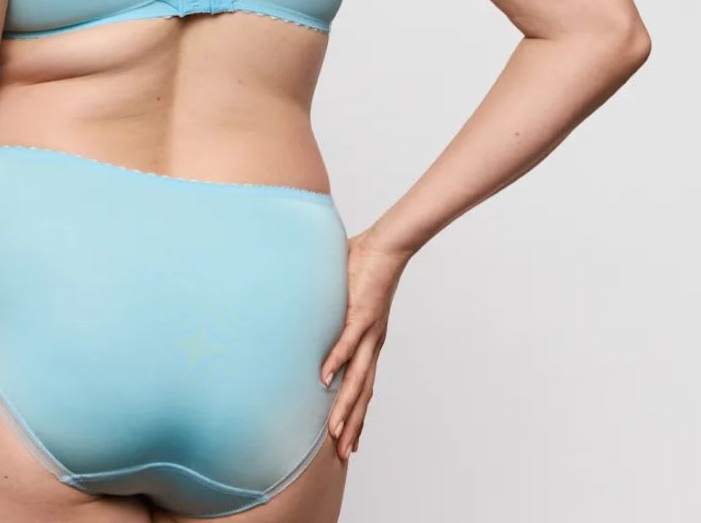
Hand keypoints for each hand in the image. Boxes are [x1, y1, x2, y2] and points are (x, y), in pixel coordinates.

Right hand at [320, 226, 411, 459]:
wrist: (388, 246)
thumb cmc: (366, 267)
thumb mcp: (347, 299)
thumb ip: (333, 311)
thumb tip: (312, 311)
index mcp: (370, 341)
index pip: (364, 386)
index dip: (357, 414)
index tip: (349, 441)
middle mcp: (372, 342)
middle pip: (363, 392)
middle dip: (352, 424)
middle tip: (342, 454)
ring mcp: (367, 330)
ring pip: (356, 376)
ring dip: (345, 405)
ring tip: (333, 431)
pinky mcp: (360, 313)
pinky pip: (347, 342)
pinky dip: (336, 362)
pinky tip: (324, 380)